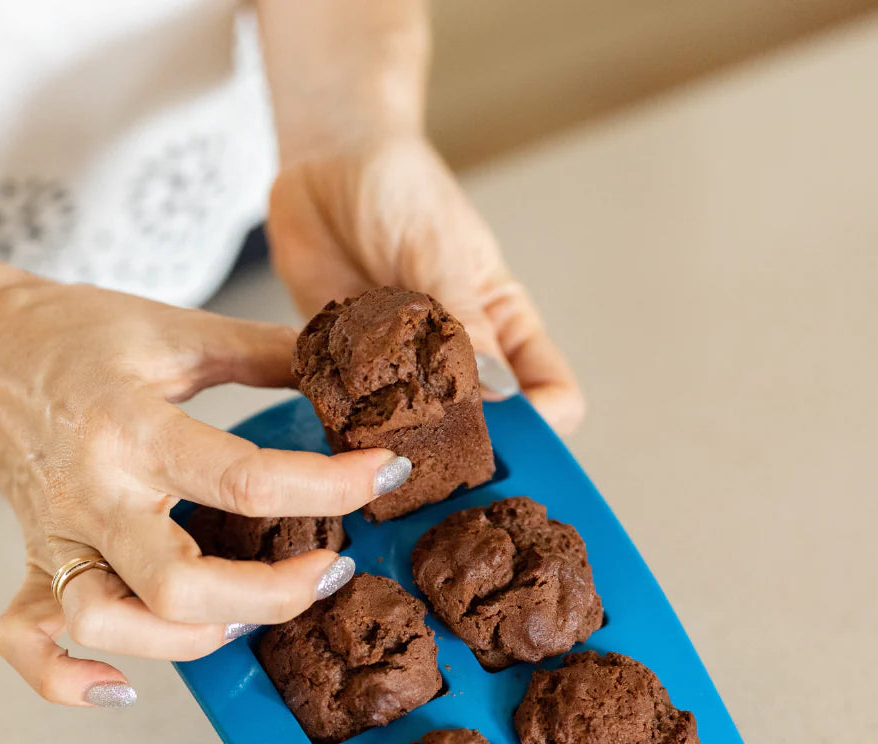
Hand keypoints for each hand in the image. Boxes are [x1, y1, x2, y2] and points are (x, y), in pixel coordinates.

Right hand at [0, 281, 404, 705]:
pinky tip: (123, 688)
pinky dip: (67, 679)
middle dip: (273, 595)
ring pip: (110, 625)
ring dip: (190, 640)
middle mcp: (92, 495)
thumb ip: (265, 350)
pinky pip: (26, 641)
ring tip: (247, 617)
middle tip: (333, 569)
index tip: (385, 475)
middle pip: (180, 586)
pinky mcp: (33, 561)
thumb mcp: (178, 330)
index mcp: (132, 428)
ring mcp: (57, 537)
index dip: (329, 487)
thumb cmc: (80, 333)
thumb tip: (345, 367)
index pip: (244, 479)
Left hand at [267, 135, 584, 433]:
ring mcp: (405, 369)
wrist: (327, 162)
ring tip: (376, 421)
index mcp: (504, 326)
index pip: (551, 396)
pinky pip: (354, 412)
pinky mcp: (352, 370)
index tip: (505, 429)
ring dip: (399, 435)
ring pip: (418, 431)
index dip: (539, 423)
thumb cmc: (401, 189)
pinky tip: (333, 399)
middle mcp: (461, 357)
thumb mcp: (439, 249)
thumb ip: (463, 319)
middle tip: (435, 443)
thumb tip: (499, 390)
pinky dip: (346, 416)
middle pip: (485, 429)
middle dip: (465, 446)